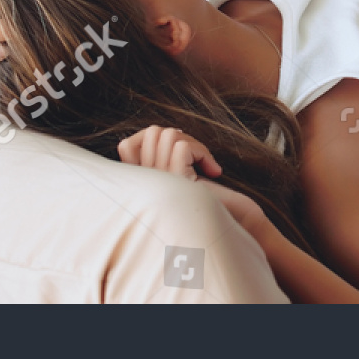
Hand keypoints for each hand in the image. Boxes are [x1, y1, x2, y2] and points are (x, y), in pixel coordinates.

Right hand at [117, 126, 268, 236]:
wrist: (233, 226)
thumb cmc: (209, 201)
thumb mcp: (178, 176)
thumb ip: (161, 158)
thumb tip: (163, 132)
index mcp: (141, 184)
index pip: (125, 145)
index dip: (154, 138)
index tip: (180, 152)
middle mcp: (144, 185)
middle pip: (152, 133)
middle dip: (181, 137)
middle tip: (197, 158)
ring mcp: (158, 184)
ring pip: (168, 135)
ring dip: (194, 143)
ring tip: (204, 164)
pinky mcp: (176, 183)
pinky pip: (183, 147)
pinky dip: (203, 152)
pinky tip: (213, 170)